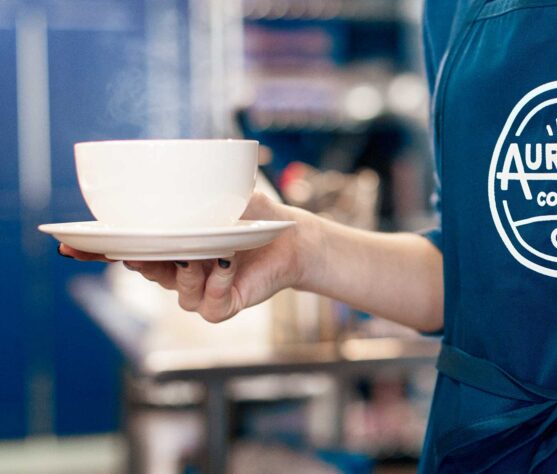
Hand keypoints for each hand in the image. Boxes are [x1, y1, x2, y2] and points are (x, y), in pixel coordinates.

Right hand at [60, 192, 322, 322]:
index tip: (66, 244)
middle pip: (144, 270)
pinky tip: (225, 264)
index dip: (93, 250)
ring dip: (186, 270)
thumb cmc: (255, 212)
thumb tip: (199, 151)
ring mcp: (198, 290)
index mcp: (167, 242)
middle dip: (137, 262)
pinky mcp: (221, 306)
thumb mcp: (227, 192)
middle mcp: (177, 269)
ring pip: (176, 290)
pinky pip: (208, 305)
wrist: (291, 238)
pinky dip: (216, 284)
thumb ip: (203, 183)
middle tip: (135, 250)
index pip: (122, 248)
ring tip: (200, 252)